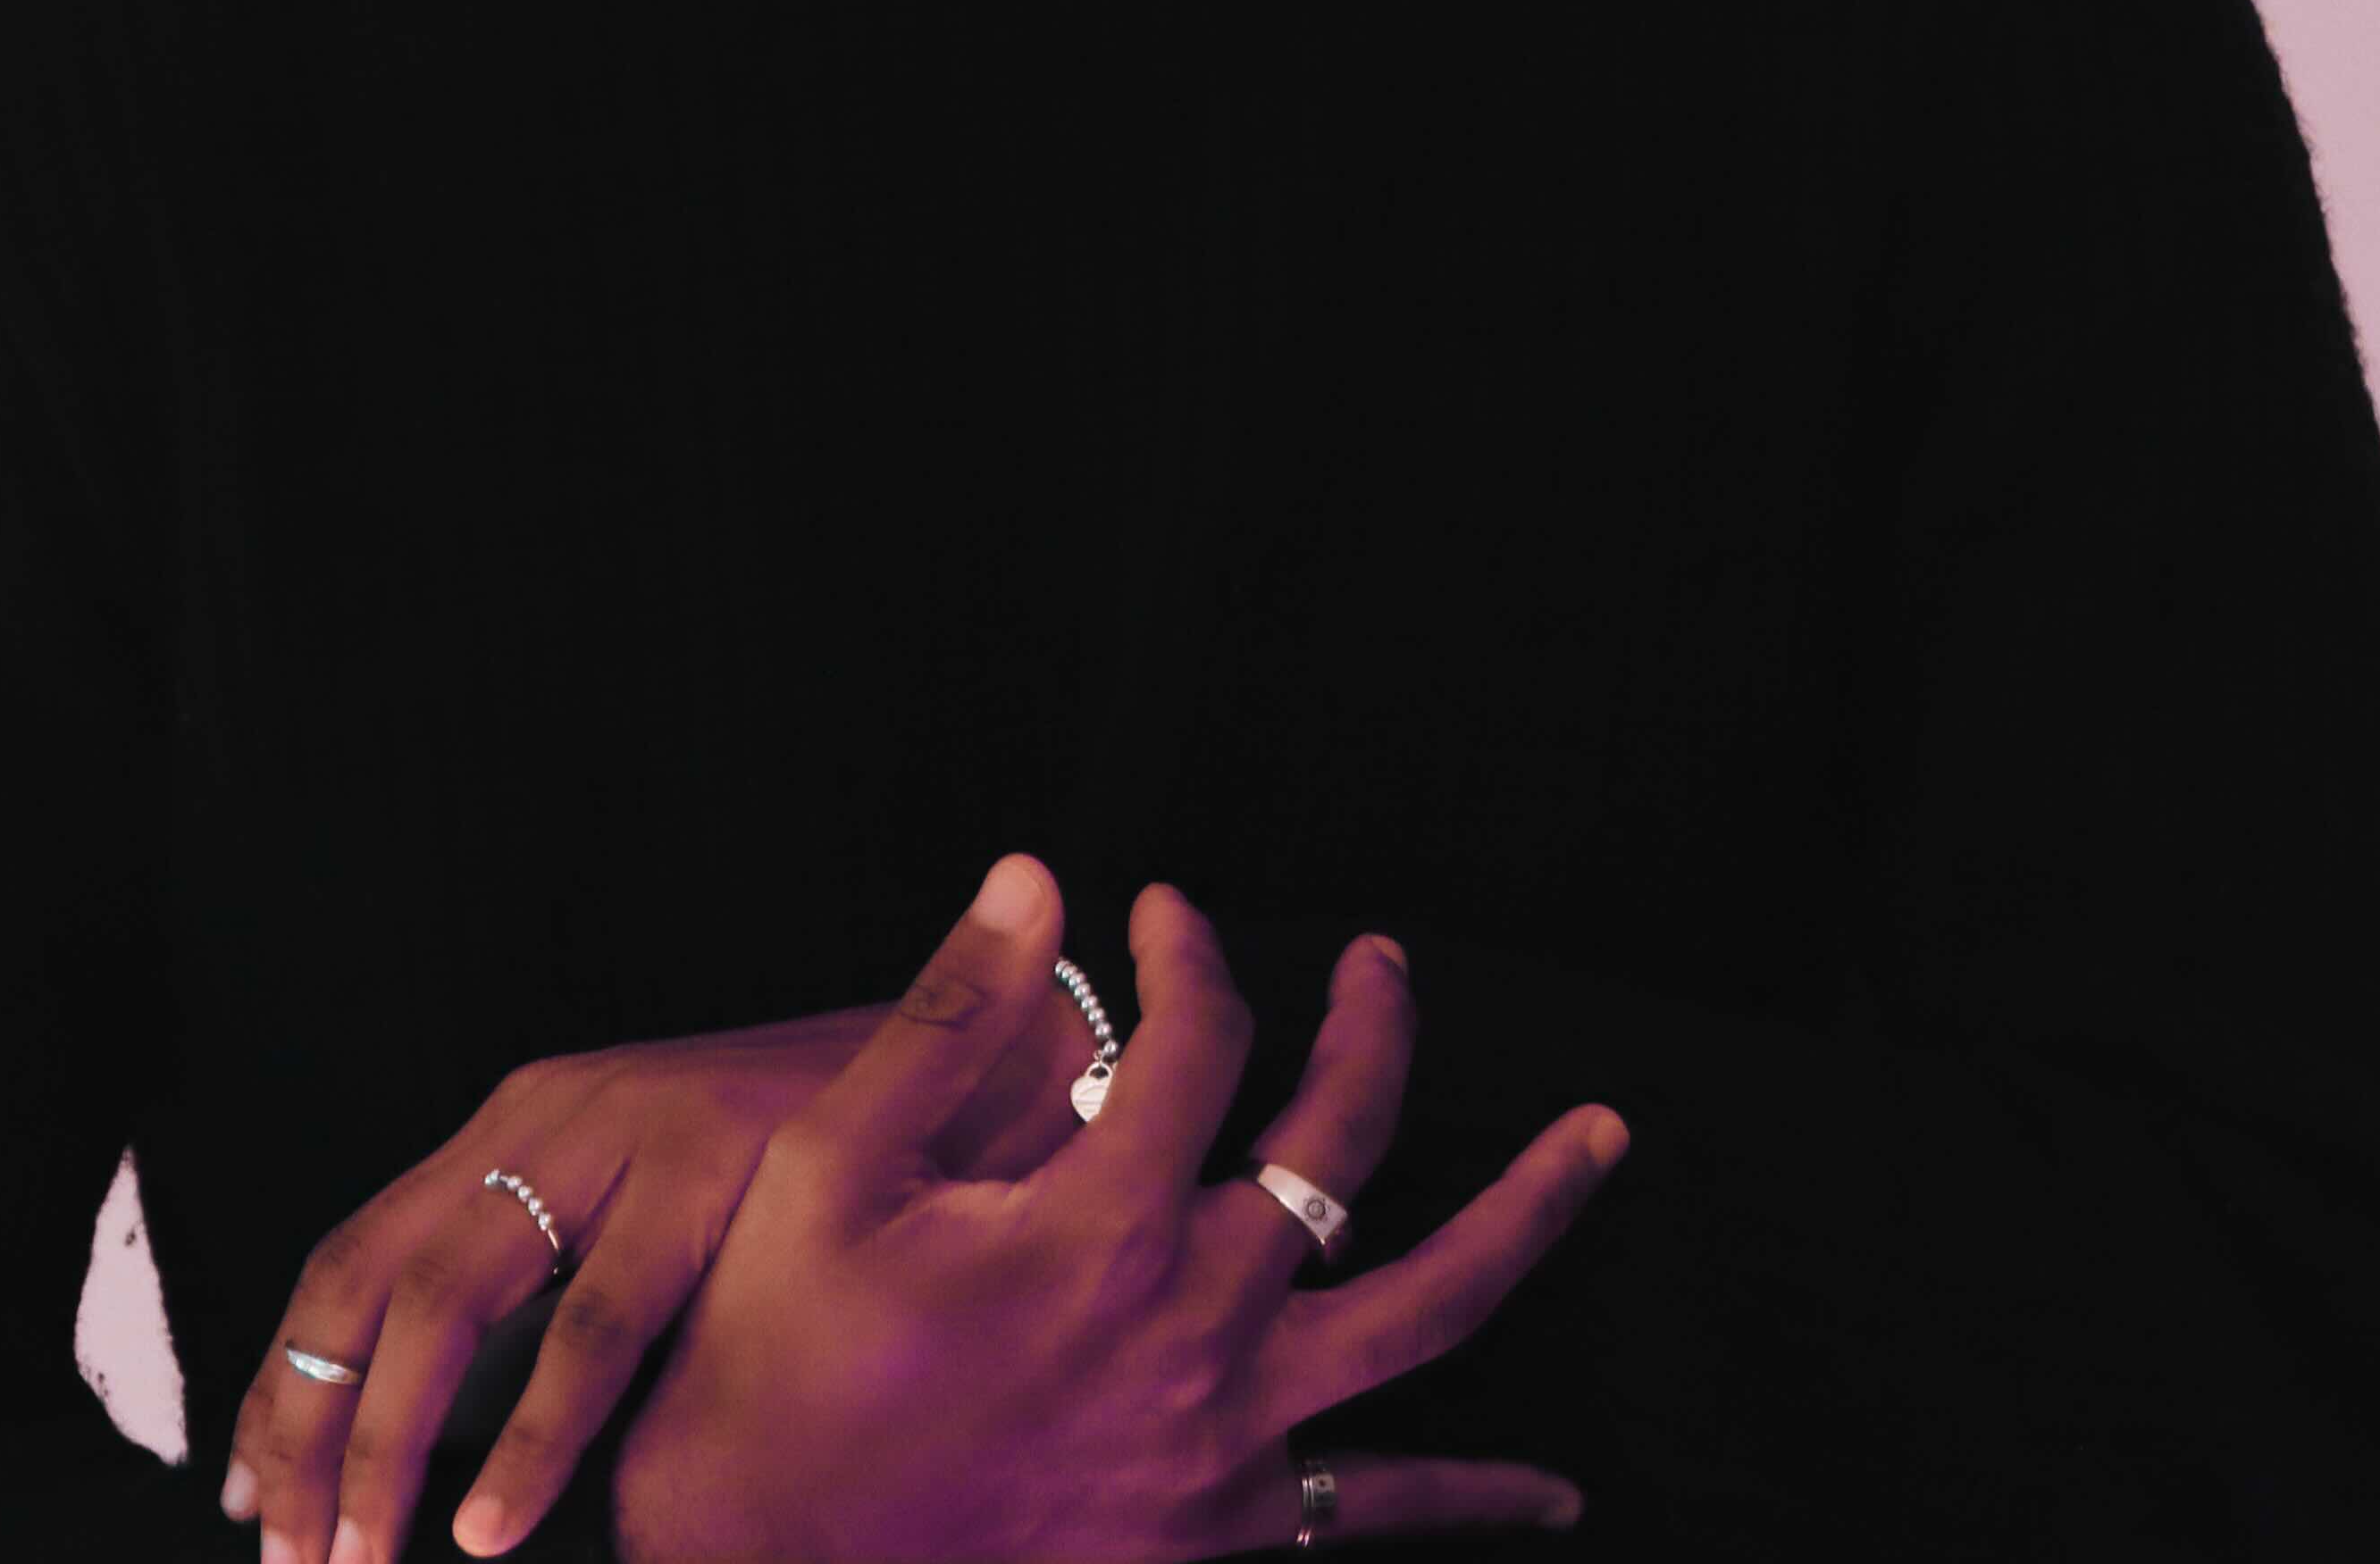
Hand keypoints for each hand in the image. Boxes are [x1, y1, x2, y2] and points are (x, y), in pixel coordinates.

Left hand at [227, 976, 1110, 1563]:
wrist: (980, 1059)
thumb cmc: (813, 1172)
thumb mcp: (653, 1211)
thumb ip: (556, 1287)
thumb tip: (438, 1428)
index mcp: (519, 1125)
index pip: (355, 1256)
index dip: (285, 1376)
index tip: (247, 1495)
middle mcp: (547, 1113)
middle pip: (371, 1277)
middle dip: (310, 1425)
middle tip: (288, 1553)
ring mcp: (625, 1130)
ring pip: (453, 1301)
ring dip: (390, 1443)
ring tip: (358, 1557)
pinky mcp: (711, 1163)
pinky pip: (596, 1322)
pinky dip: (532, 1435)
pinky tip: (497, 1522)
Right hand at [609, 856, 1628, 1562]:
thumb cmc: (778, 1378)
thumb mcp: (827, 1179)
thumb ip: (945, 1025)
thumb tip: (1032, 880)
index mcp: (1101, 1223)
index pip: (1199, 1035)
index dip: (1189, 951)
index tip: (1158, 913)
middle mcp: (1197, 1322)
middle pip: (1346, 1139)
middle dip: (1375, 1027)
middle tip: (1382, 962)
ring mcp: (1228, 1434)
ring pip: (1430, 1306)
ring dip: (1529, 1213)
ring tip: (1601, 1139)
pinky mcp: (1224, 1529)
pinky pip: (1381, 1507)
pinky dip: (1478, 1496)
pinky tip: (1553, 1488)